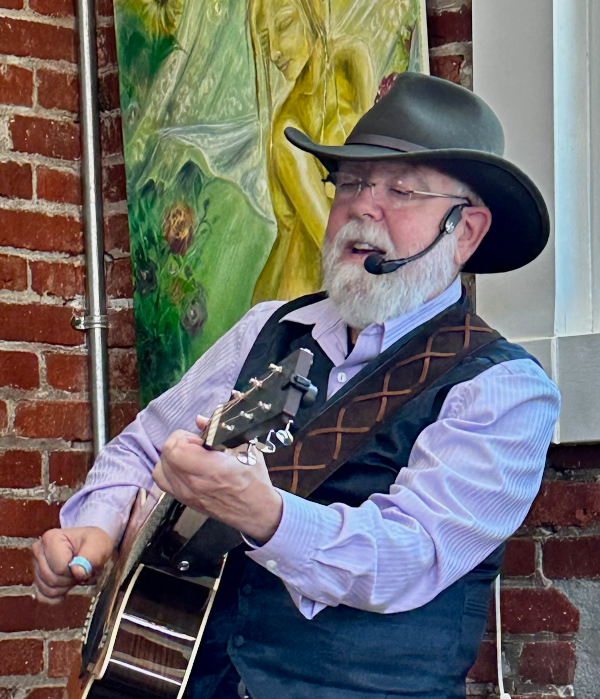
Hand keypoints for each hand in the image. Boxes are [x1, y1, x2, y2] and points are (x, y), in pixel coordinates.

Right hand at [32, 526, 114, 603]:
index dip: (74, 571)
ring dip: (64, 587)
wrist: (91, 546)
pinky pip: (42, 596)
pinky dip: (55, 596)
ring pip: (47, 589)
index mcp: (51, 538)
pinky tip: (66, 589)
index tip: (83, 563)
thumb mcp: (98, 546)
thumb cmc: (93, 544)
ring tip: (74, 575)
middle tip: (80, 570)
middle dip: (69, 580)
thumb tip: (77, 571)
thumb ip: (90, 557)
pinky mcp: (37, 577)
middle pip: (51, 579)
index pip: (59, 568)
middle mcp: (38, 550)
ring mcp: (35, 565)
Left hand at [153, 417, 282, 543]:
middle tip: (196, 445)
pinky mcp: (184, 501)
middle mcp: (195, 485)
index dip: (184, 438)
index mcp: (213, 470)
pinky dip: (167, 468)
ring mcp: (187, 495)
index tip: (200, 440)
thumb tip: (199, 420)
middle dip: (178, 442)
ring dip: (171, 455)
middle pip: (166, 456)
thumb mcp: (245, 449)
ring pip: (160, 468)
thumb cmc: (254, 481)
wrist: (256, 512)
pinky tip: (183, 465)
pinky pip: (162, 481)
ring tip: (189, 455)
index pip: (176, 450)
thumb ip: (220, 432)